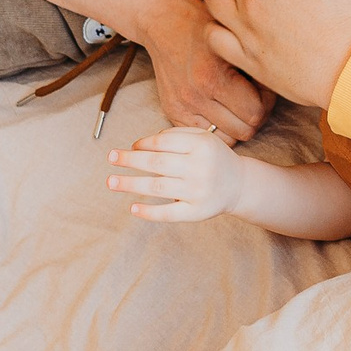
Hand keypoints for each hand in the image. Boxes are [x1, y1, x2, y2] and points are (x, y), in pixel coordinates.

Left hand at [107, 126, 246, 221]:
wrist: (239, 184)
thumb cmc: (212, 158)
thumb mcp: (201, 138)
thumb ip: (173, 136)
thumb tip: (138, 145)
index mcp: (200, 145)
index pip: (162, 143)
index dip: (142, 144)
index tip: (130, 147)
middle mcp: (200, 168)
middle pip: (156, 163)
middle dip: (130, 160)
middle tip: (111, 158)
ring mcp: (198, 192)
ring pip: (158, 187)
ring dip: (131, 184)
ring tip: (111, 182)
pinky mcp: (197, 212)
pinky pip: (169, 214)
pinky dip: (149, 212)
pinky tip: (133, 208)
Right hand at [135, 0, 271, 140]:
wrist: (164, 19)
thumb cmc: (206, 23)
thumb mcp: (235, 35)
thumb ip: (256, 65)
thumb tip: (280, 87)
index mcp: (213, 78)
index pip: (256, 113)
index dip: (267, 101)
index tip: (263, 85)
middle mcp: (195, 97)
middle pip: (244, 130)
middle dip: (255, 114)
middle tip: (254, 95)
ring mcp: (181, 107)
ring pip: (227, 139)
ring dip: (237, 124)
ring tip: (238, 102)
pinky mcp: (172, 112)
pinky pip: (206, 135)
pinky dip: (218, 127)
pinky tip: (221, 107)